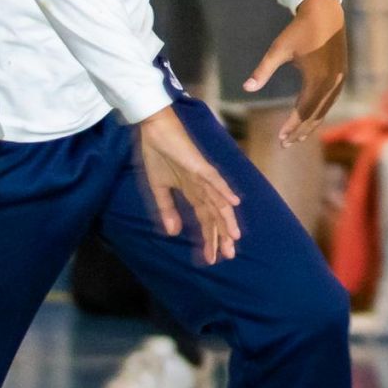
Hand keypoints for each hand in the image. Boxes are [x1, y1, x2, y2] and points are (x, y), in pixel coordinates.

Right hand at [136, 107, 242, 263]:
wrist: (154, 129)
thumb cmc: (158, 154)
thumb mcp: (159, 188)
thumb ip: (167, 210)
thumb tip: (173, 233)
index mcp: (193, 192)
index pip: (205, 219)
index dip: (209, 238)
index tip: (212, 258)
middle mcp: (203, 187)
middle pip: (215, 215)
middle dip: (221, 236)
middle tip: (228, 256)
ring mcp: (203, 176)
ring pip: (218, 201)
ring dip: (226, 220)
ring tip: (234, 239)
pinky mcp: (200, 165)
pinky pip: (214, 180)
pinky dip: (224, 191)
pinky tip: (234, 203)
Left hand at [245, 0, 348, 143]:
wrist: (326, 13)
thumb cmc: (299, 30)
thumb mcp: (278, 49)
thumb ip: (263, 70)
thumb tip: (246, 88)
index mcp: (317, 78)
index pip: (303, 111)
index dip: (291, 126)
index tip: (280, 139)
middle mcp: (332, 83)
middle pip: (315, 115)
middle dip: (301, 131)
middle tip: (286, 145)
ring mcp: (339, 80)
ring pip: (325, 110)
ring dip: (311, 124)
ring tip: (297, 136)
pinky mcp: (341, 76)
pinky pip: (330, 101)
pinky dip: (320, 113)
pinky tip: (311, 117)